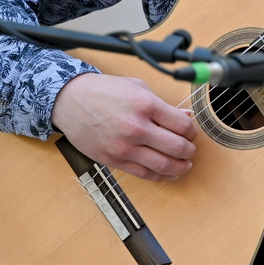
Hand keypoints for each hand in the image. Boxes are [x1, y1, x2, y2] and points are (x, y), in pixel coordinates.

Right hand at [51, 72, 199, 180]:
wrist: (70, 101)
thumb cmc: (104, 91)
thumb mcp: (138, 88)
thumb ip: (163, 105)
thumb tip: (186, 117)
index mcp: (146, 105)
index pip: (182, 126)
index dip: (192, 132)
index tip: (191, 133)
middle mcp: (136, 128)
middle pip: (177, 147)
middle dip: (189, 151)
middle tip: (191, 150)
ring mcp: (124, 147)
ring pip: (163, 165)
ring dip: (180, 168)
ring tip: (185, 165)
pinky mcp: (113, 160)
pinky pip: (143, 174)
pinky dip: (161, 176)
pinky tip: (169, 173)